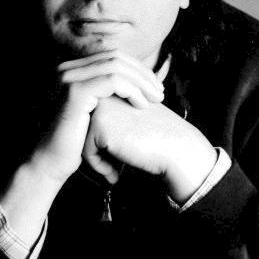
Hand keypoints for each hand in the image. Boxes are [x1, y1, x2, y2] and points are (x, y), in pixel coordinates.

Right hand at [31, 50, 165, 186]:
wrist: (51, 162)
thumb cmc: (76, 140)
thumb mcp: (96, 110)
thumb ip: (110, 93)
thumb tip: (140, 80)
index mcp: (73, 68)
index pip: (112, 56)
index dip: (137, 68)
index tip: (154, 86)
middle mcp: (68, 68)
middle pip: (116, 57)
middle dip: (142, 73)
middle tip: (160, 92)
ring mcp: (69, 77)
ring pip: (117, 66)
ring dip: (141, 81)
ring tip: (156, 99)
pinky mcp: (75, 91)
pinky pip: (112, 81)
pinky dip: (132, 90)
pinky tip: (142, 105)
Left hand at [83, 92, 217, 203]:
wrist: (176, 146)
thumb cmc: (157, 135)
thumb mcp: (131, 116)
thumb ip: (111, 115)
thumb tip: (87, 130)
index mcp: (113, 86)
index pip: (93, 119)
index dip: (106, 141)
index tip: (124, 151)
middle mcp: (104, 92)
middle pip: (85, 127)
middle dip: (99, 149)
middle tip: (119, 163)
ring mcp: (100, 106)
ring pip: (82, 138)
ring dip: (98, 159)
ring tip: (117, 168)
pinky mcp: (99, 124)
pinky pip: (86, 151)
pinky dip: (99, 165)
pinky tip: (116, 172)